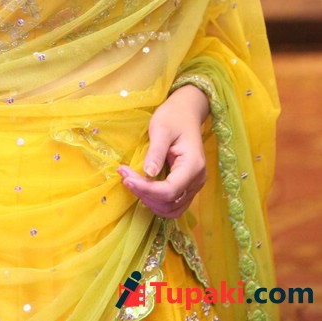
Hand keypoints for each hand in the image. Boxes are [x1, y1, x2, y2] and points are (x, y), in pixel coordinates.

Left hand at [117, 84, 208, 217]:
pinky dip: (156, 200)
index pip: (169, 190)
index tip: (126, 178)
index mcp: (193, 166)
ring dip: (149, 201)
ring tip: (131, 182)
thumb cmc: (173, 117)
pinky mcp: (187, 185)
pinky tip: (141, 187)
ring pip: (172, 208)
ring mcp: (193, 185)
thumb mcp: (161, 129)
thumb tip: (148, 174)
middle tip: (125, 176)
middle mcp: (197, 180)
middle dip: (145, 194)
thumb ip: (156, 152)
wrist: (186, 112)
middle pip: (170, 203)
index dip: (146, 189)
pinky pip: (172, 202)